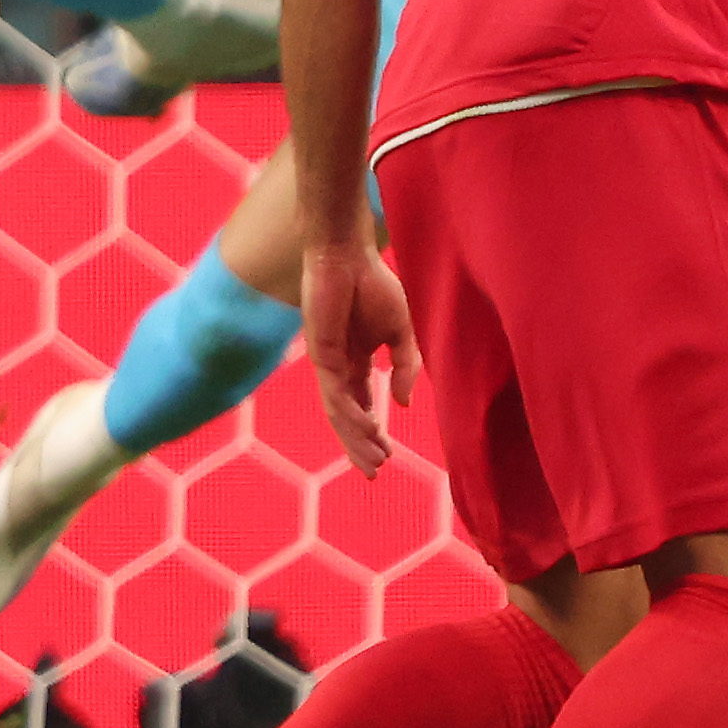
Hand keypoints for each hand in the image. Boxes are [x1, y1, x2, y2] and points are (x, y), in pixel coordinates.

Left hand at [302, 232, 415, 476]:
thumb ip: (406, 367)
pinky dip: (351, 412)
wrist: (349, 256)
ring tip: (374, 459)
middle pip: (347, 416)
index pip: (363, 404)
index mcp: (357, 360)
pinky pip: (335, 391)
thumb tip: (404, 404)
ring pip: (340, 411)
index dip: (373, 431)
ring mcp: (327, 361)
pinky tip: (368, 426)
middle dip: (360, 445)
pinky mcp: (320, 352)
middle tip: (375, 471)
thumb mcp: (401, 333)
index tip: (388, 456)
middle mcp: (339, 366)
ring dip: (357, 437)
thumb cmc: (374, 285)